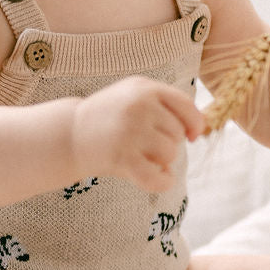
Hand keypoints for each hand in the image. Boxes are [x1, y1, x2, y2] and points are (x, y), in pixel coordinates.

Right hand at [71, 78, 205, 191]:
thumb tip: (200, 126)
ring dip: (162, 161)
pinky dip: (162, 181)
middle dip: (169, 143)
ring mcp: (129, 132)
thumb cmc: (108, 116)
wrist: (69, 133)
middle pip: (178, 134)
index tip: (193, 136)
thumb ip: (165, 104)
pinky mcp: (121, 157)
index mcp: (144, 88)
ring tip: (144, 156)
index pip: (186, 106)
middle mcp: (139, 107)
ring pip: (170, 154)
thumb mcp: (134, 95)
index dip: (195, 124)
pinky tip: (159, 177)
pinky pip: (157, 177)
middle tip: (148, 145)